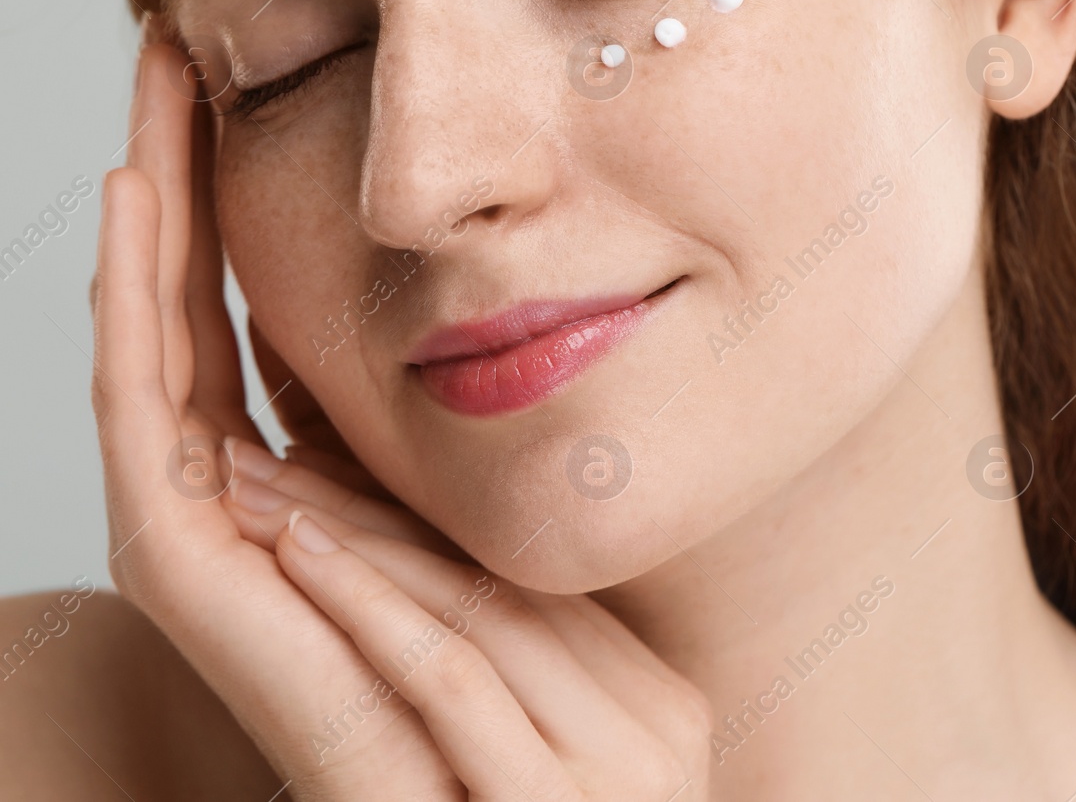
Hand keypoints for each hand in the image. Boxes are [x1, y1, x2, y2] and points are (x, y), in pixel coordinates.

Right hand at [92, 33, 709, 798]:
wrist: (497, 799)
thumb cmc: (526, 666)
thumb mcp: (503, 506)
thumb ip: (475, 430)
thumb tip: (510, 312)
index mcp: (316, 476)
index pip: (257, 314)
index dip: (247, 206)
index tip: (259, 82)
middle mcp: (246, 490)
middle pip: (192, 306)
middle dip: (183, 176)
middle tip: (178, 47)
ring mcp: (205, 524)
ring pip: (151, 338)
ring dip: (144, 214)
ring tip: (149, 96)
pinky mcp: (183, 560)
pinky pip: (140, 407)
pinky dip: (129, 304)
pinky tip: (136, 202)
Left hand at [223, 440, 712, 799]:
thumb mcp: (546, 779)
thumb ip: (529, 696)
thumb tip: (431, 587)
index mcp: (661, 704)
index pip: (532, 586)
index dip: (419, 521)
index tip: (329, 471)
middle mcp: (659, 726)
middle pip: (502, 589)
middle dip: (373, 515)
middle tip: (271, 457)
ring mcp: (621, 769)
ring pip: (473, 617)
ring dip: (352, 544)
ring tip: (262, 491)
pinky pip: (455, 682)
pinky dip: (371, 609)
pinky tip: (303, 558)